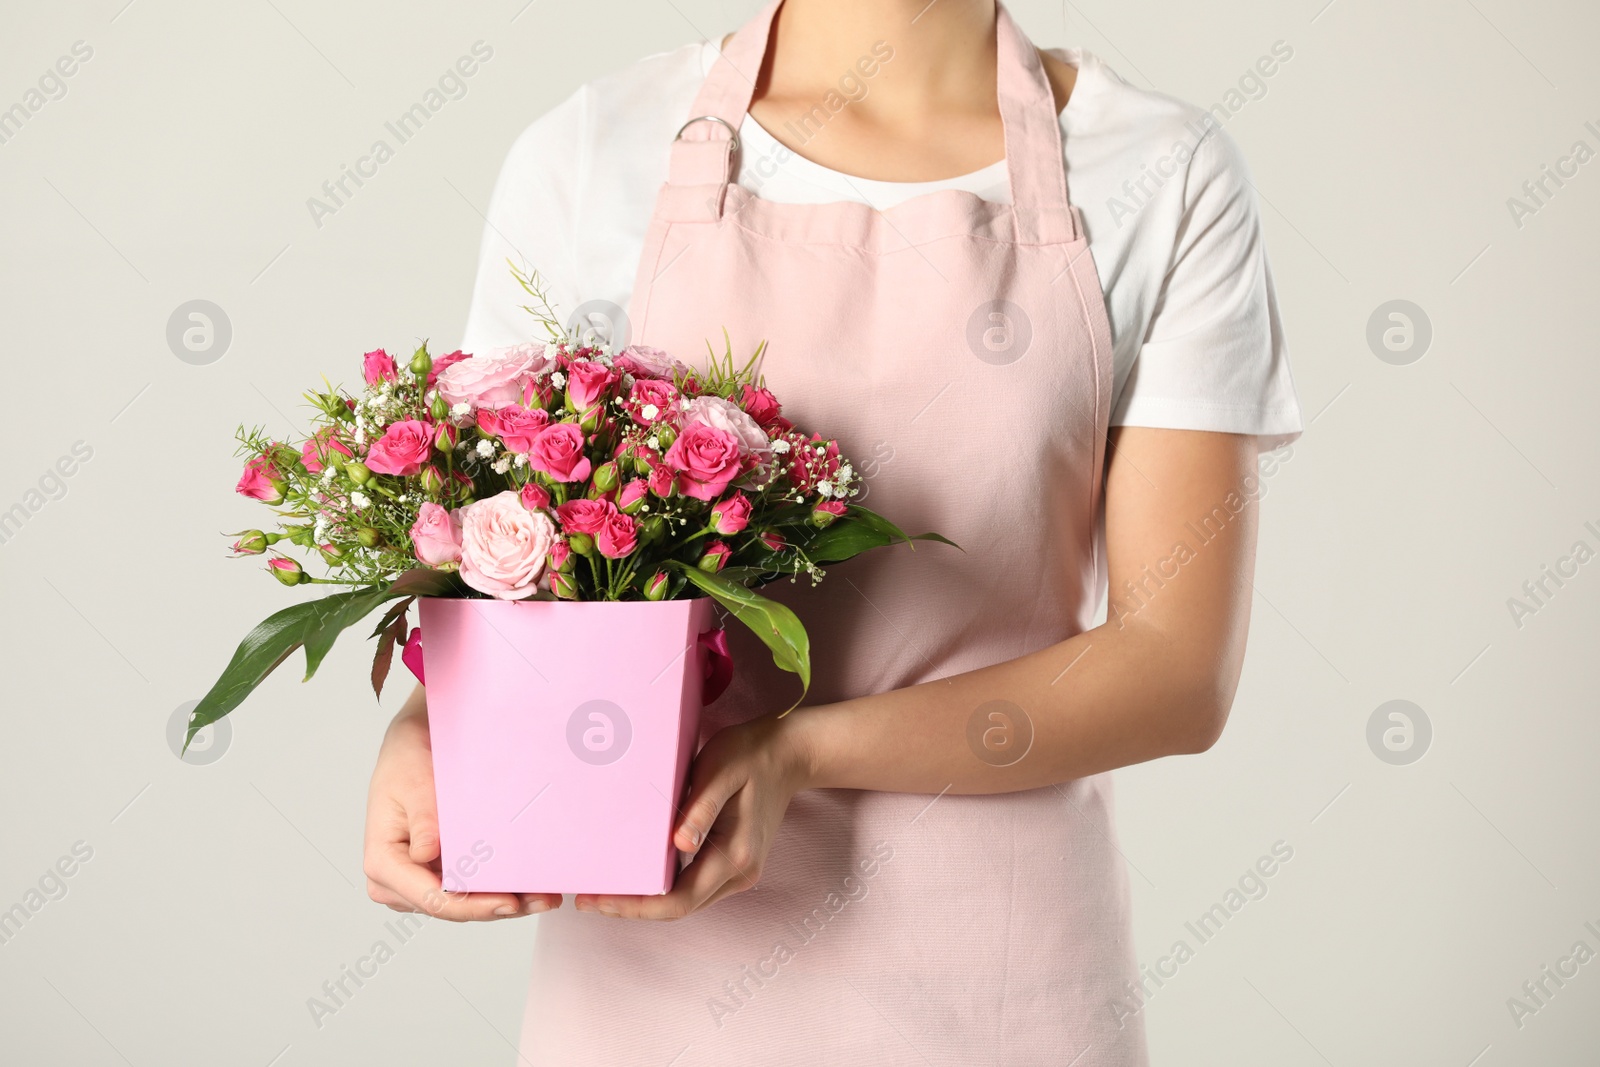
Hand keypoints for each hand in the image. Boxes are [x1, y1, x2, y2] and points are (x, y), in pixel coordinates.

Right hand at [363, 694, 559, 919]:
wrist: (411, 744)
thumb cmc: (406, 760)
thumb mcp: (414, 783)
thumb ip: (422, 819)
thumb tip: (425, 854)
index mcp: (383, 864)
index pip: (433, 899)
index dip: (473, 907)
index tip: (510, 902)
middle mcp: (396, 883)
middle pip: (453, 908)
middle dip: (498, 907)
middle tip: (543, 900)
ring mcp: (417, 881)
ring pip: (464, 904)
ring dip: (503, 901)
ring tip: (545, 896)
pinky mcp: (436, 873)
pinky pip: (467, 889)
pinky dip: (497, 888)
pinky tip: (529, 886)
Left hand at [574, 714, 811, 919]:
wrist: (790, 754)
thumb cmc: (751, 754)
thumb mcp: (722, 770)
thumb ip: (701, 808)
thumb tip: (679, 845)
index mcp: (734, 855)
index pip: (678, 901)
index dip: (635, 908)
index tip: (596, 899)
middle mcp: (739, 873)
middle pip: (678, 908)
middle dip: (631, 908)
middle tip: (587, 897)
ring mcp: (738, 871)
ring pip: (684, 900)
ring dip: (645, 901)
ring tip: (604, 887)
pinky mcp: (733, 861)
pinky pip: (691, 885)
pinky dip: (661, 887)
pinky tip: (636, 874)